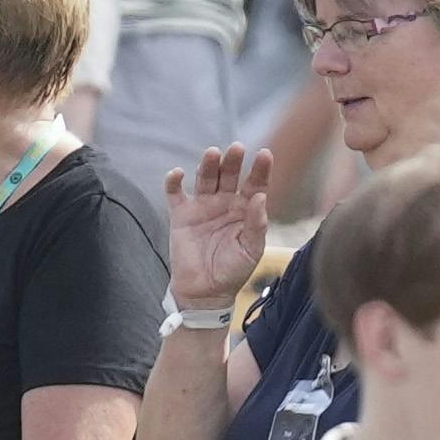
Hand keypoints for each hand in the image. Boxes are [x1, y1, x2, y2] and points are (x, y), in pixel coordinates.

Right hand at [166, 144, 276, 310]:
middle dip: (233, 161)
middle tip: (237, 148)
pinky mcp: (181, 214)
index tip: (266, 154)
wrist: (206, 291)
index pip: (255, 184)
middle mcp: (225, 202)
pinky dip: (174, 181)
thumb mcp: (251, 249)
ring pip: (205, 178)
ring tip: (213, 153)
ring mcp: (202, 206)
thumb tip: (260, 197)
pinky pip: (175, 193)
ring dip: (208, 165)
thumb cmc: (233, 270)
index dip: (260, 169)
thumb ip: (257, 224)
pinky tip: (179, 173)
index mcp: (246, 209)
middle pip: (229, 175)